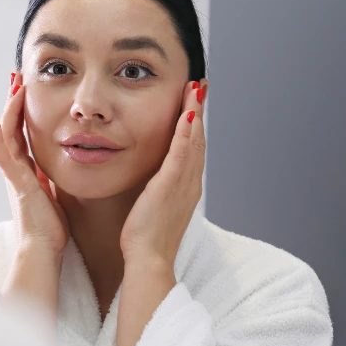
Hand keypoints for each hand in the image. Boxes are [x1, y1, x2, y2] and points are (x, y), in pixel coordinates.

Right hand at [0, 72, 68, 254]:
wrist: (42, 249)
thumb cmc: (50, 227)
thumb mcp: (53, 193)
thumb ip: (50, 178)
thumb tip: (57, 165)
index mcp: (26, 169)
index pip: (22, 131)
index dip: (22, 109)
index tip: (26, 88)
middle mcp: (16, 169)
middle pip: (10, 126)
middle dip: (13, 101)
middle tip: (17, 77)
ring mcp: (13, 175)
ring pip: (6, 135)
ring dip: (9, 110)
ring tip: (14, 87)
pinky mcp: (16, 184)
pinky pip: (3, 158)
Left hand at [120, 79, 207, 267]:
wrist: (149, 260)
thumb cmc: (144, 239)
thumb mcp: (151, 206)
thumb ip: (152, 189)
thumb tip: (146, 178)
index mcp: (185, 187)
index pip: (191, 148)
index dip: (194, 123)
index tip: (193, 101)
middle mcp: (190, 182)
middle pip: (198, 139)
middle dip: (199, 110)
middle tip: (201, 85)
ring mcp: (183, 184)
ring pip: (193, 141)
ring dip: (195, 112)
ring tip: (196, 89)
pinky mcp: (171, 186)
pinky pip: (181, 153)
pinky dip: (186, 132)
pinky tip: (187, 113)